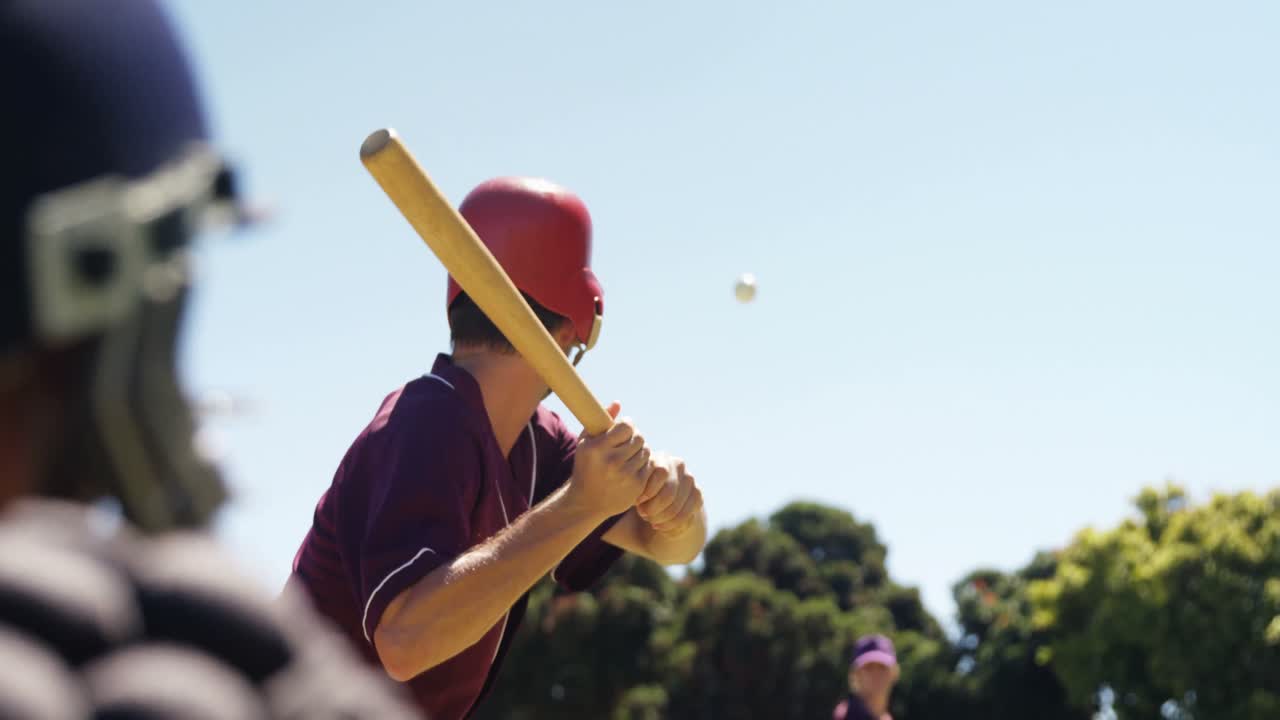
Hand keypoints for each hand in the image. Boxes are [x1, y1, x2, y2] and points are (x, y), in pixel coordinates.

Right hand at [567, 403, 654, 518]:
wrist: (586, 502)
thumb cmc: (585, 467)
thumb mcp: (585, 443)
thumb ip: (601, 421)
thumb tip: (618, 403)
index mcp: (597, 448)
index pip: (627, 426)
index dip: (628, 425)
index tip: (623, 429)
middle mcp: (612, 461)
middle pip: (640, 438)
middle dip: (635, 438)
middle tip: (627, 442)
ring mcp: (626, 475)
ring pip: (646, 452)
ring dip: (640, 451)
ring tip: (628, 456)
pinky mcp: (637, 486)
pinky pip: (649, 466)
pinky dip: (643, 465)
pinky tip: (632, 468)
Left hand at [636, 455, 702, 536]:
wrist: (655, 494)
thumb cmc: (638, 488)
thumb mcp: (634, 485)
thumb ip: (636, 488)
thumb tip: (638, 500)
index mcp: (661, 457)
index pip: (661, 473)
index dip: (649, 491)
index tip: (637, 503)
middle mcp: (678, 464)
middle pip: (669, 493)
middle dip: (654, 509)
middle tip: (643, 514)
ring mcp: (690, 479)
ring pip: (678, 505)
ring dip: (661, 518)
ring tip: (650, 520)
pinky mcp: (697, 494)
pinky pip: (686, 513)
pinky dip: (671, 524)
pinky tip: (660, 526)